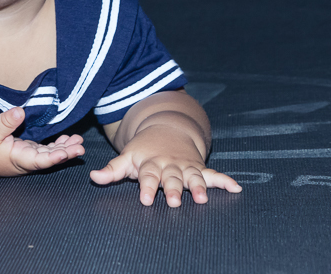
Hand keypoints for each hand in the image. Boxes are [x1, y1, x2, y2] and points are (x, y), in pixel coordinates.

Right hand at [0, 107, 84, 176]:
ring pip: (49, 154)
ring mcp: (27, 156)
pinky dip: (57, 145)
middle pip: (49, 158)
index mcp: (17, 158)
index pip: (38, 160)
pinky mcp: (27, 150)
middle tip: (80, 146)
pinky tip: (68, 139)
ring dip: (64, 148)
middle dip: (66, 153)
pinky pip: (45, 150)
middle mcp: (25, 160)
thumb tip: (20, 111)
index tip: (65, 153)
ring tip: (78, 141)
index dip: (53, 158)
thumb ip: (5, 122)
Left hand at [89, 124, 240, 206]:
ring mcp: (186, 167)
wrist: (168, 129)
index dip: (146, 187)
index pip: (147, 176)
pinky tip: (236, 188)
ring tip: (202, 199)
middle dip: (172, 189)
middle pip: (171, 179)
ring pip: (192, 177)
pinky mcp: (199, 168)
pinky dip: (225, 181)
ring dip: (198, 187)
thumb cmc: (144, 150)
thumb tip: (93, 176)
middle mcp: (169, 165)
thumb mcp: (127, 157)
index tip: (145, 199)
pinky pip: (213, 174)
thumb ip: (112, 170)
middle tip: (173, 201)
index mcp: (151, 164)